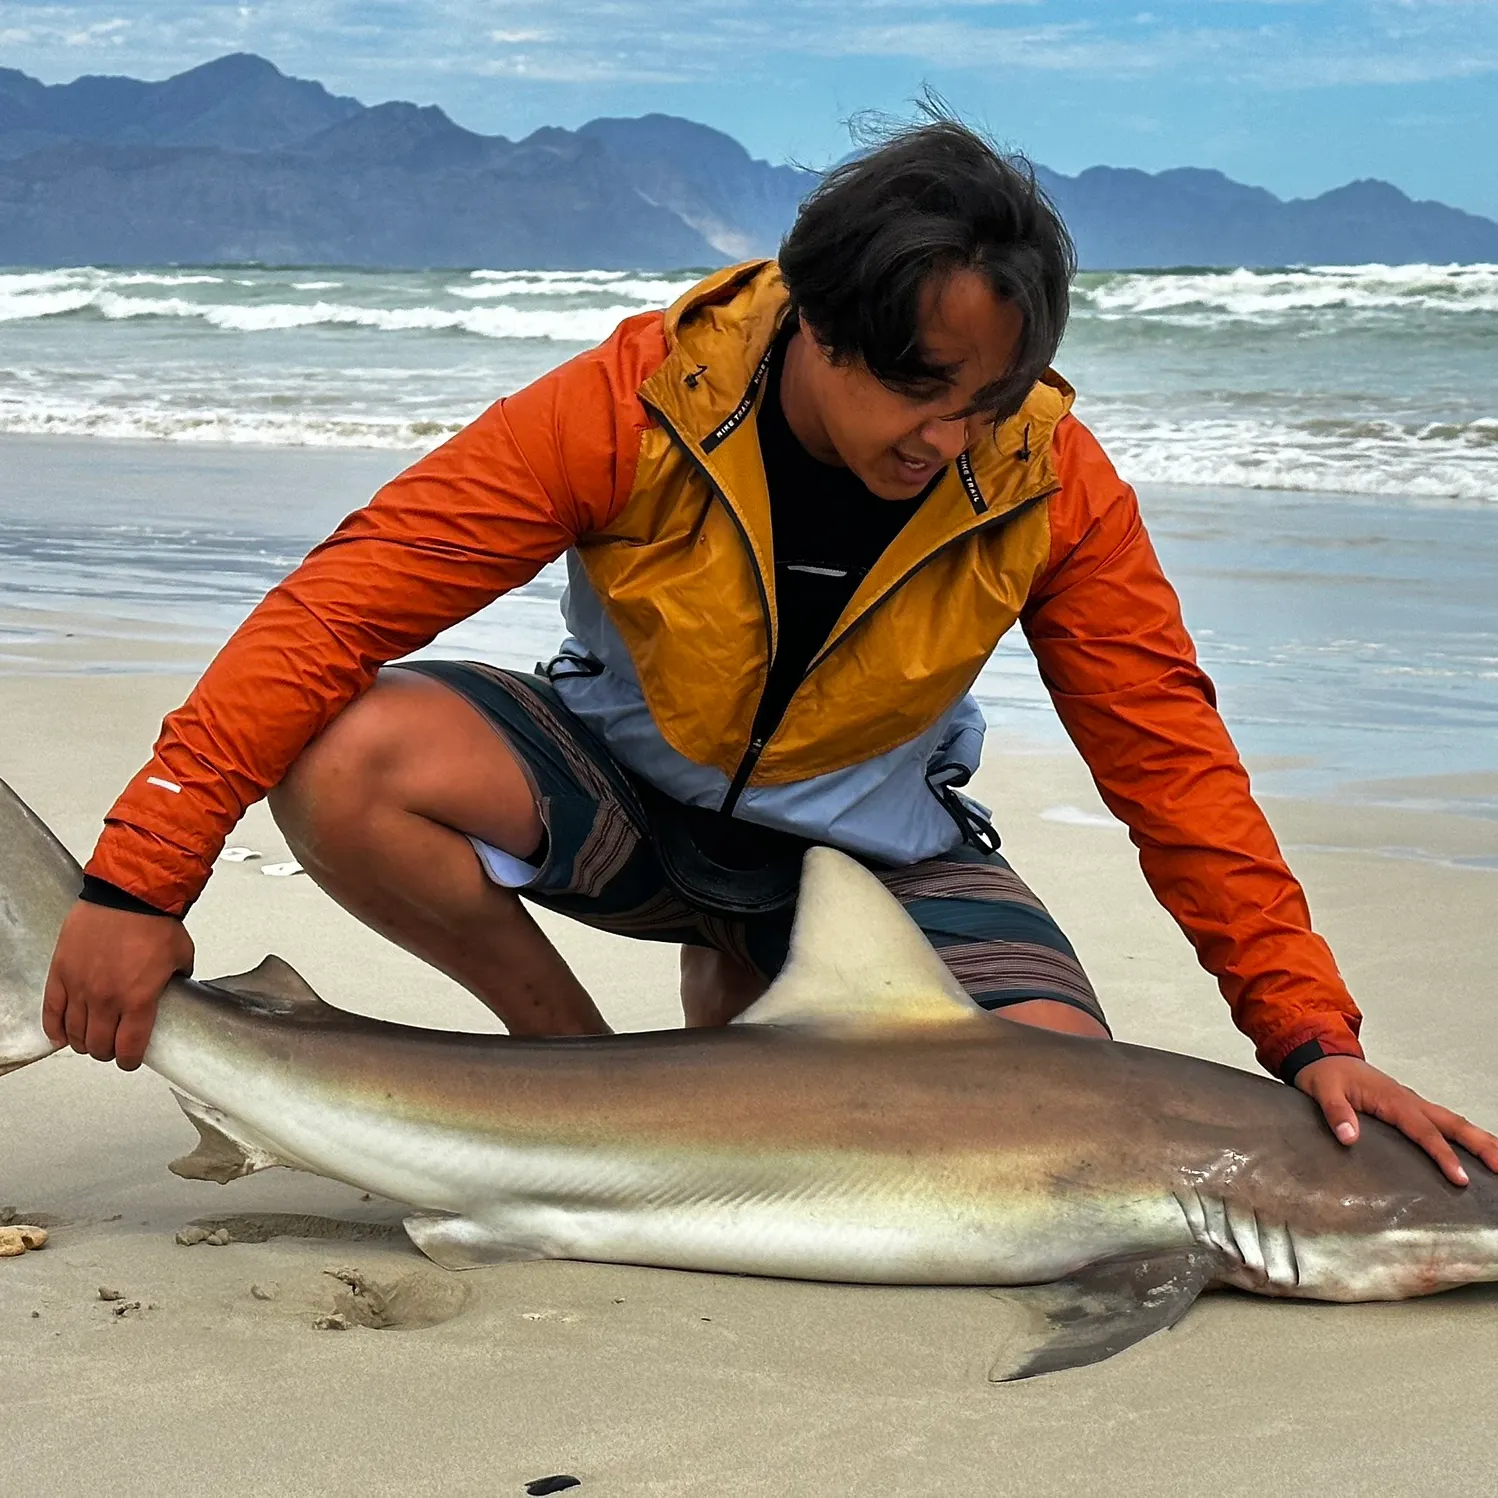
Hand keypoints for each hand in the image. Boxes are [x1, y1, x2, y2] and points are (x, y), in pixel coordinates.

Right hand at [42, 901, 194, 1070]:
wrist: (126, 895)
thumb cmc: (154, 921)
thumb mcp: (182, 955)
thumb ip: (179, 979)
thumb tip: (179, 987)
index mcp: (138, 999)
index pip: (129, 1047)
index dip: (129, 1060)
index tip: (130, 1060)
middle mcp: (106, 999)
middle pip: (99, 1045)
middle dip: (107, 1051)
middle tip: (112, 1047)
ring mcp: (80, 987)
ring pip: (74, 1033)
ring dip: (83, 1042)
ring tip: (90, 1040)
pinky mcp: (60, 974)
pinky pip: (51, 1012)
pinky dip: (54, 1028)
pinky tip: (61, 1035)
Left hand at [1295, 1055, 1497, 1186]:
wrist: (1322, 1053)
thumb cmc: (1325, 1074)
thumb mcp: (1322, 1090)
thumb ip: (1336, 1112)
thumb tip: (1349, 1137)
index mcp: (1392, 1099)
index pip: (1424, 1130)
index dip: (1443, 1155)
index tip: (1461, 1178)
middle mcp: (1409, 1100)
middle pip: (1453, 1123)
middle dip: (1481, 1146)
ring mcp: (1412, 1103)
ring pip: (1454, 1121)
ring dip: (1480, 1140)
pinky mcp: (1410, 1107)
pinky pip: (1443, 1122)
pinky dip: (1464, 1135)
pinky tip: (1475, 1148)